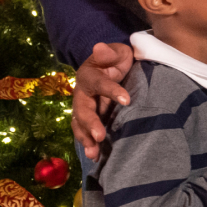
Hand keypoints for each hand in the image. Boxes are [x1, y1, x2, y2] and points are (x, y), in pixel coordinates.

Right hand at [70, 42, 134, 161]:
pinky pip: (84, 132)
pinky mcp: (88, 119)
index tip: (127, 100)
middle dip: (90, 123)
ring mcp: (83, 108)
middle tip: (100, 136)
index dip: (111, 90)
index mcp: (88, 75)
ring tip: (93, 153)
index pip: (99, 83)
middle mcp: (82, 93)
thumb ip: (110, 52)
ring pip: (79, 124)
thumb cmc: (116, 60)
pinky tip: (96, 157)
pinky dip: (88, 144)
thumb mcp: (118, 52)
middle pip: (82, 108)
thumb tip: (99, 48)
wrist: (113, 69)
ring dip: (85, 138)